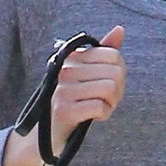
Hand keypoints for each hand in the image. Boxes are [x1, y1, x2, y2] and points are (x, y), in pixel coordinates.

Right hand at [3, 27, 126, 165]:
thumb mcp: (88, 75)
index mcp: (72, 57)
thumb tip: (119, 29)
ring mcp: (63, 89)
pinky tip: (95, 117)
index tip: (108, 86)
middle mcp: (66, 69)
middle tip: (106, 101)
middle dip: (118, 90)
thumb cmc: (72, 103)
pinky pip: (100, 106)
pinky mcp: (64, 110)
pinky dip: (104, 114)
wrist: (45, 136)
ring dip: (111, 103)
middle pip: (115, 72)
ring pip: (109, 88)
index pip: (113, 56)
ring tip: (101, 109)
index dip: (119, 73)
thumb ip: (104, 53)